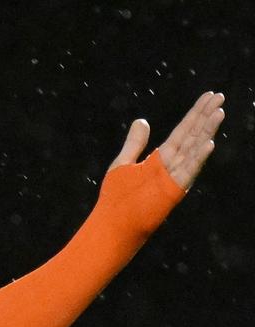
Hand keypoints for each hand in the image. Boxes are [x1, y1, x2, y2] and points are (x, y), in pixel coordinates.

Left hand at [108, 91, 225, 189]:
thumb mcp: (123, 163)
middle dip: (206, 117)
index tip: (209, 96)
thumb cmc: (117, 197)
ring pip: (194, 149)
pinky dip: (198, 157)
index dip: (195, 114)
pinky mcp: (173, 190)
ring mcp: (174, 177)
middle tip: (220, 97)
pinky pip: (188, 172)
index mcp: (162, 158)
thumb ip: (135, 143)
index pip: (183, 131)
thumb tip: (142, 120)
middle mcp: (172, 165)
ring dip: (207, 131)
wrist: (112, 223)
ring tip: (219, 112)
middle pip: (192, 136)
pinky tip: (209, 143)